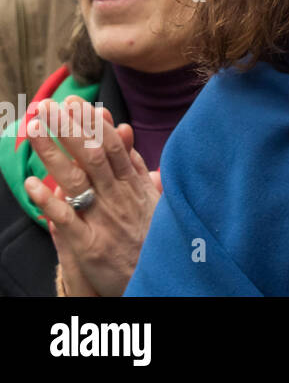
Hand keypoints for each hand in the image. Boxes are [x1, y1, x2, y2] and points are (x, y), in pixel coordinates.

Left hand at [23, 97, 160, 296]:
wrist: (163, 278)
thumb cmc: (154, 238)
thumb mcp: (153, 196)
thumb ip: (136, 165)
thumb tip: (123, 131)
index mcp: (133, 185)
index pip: (110, 147)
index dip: (92, 124)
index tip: (76, 104)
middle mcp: (118, 197)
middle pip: (90, 156)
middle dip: (67, 128)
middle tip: (47, 106)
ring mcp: (103, 220)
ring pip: (75, 179)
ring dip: (53, 152)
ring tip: (32, 129)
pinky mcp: (90, 246)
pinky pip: (67, 220)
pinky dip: (49, 202)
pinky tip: (32, 185)